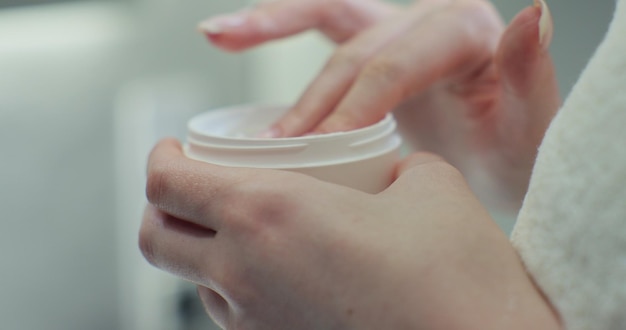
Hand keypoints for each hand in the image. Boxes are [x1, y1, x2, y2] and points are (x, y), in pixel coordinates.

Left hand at [140, 139, 559, 328]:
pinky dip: (235, 284)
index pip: (167, 182)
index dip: (160, 157)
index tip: (175, 147)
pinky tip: (279, 271)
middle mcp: (244, 274)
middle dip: (162, 205)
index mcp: (268, 214)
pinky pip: (231, 313)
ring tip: (242, 227)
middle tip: (194, 185)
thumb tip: (389, 171)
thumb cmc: (457, 274)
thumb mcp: (428, 184)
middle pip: (156, 238)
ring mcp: (257, 324)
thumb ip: (392, 165)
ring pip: (192, 280)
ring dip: (201, 248)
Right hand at [198, 0, 560, 210]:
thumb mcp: (530, 128)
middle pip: (357, 50)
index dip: (354, 106)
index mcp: (466, 33)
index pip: (396, 64)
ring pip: (328, 12)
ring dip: (270, 23)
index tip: (322, 151)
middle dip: (315, 99)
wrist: (495, 163)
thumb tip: (534, 13)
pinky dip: (275, 22)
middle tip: (279, 148)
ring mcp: (396, 30)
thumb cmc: (512, 152)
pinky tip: (229, 32)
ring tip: (219, 35)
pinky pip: (319, 24)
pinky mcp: (370, 48)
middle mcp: (427, 20)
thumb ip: (529, 73)